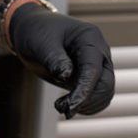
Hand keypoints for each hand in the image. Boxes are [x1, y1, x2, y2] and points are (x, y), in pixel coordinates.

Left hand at [9, 3, 114, 118]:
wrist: (32, 31)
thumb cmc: (36, 33)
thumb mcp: (41, 44)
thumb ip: (55, 59)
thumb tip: (66, 76)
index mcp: (89, 38)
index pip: (93, 69)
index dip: (84, 90)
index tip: (70, 107)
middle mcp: (99, 51)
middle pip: (106, 83)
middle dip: (86, 100)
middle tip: (60, 107)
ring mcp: (98, 64)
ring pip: (105, 92)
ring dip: (87, 105)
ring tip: (61, 106)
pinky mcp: (91, 76)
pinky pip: (99, 96)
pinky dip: (87, 105)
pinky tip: (68, 106)